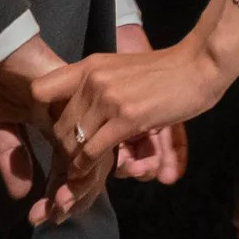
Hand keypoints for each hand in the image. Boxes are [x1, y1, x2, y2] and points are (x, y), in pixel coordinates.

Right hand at [0, 35, 93, 225]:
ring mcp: (79, 103)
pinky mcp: (77, 90)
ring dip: (76, 182)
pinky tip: (67, 177)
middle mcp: (75, 115)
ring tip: (61, 206)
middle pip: (89, 161)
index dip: (63, 191)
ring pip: (92, 148)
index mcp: (59, 123)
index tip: (50, 217)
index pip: (71, 164)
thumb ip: (10, 156)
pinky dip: (77, 156)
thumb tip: (20, 195)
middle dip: (75, 194)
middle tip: (57, 217)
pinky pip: (84, 126)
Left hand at [34, 39, 226, 174]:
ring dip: (74, 162)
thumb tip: (79, 107)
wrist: (197, 65)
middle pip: (58, 125)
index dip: (43, 111)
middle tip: (68, 163)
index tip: (54, 126)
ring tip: (76, 172)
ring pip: (73, 142)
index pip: (41, 89)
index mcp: (89, 66)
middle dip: (63, 148)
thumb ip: (97, 82)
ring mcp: (108, 100)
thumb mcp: (120, 67)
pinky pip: (93, 151)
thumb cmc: (162, 70)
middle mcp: (92, 80)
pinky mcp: (126, 119)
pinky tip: (89, 173)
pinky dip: (88, 167)